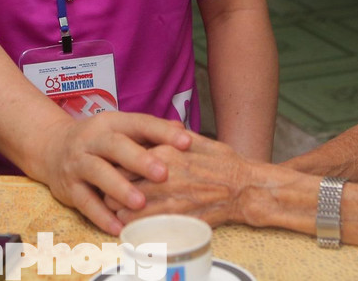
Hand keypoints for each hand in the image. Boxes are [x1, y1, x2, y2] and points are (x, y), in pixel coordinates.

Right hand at [39, 112, 191, 233]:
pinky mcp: (68, 187)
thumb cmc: (99, 142)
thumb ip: (150, 133)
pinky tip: (119, 228)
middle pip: (115, 146)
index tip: (186, 142)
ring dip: (119, 188)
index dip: (162, 132)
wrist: (51, 148)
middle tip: (163, 173)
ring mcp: (78, 163)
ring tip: (140, 203)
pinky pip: (84, 202)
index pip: (138, 123)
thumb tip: (186, 134)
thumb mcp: (120, 130)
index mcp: (111, 123)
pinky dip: (101, 216)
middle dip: (139, 160)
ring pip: (97, 173)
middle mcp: (92, 140)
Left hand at [114, 134, 266, 226]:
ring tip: (122, 207)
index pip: (122, 159)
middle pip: (119, 185)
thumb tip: (147, 132)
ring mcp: (170, 201)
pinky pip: (145, 226)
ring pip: (126, 208)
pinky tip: (137, 221)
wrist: (245, 188)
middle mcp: (164, 176)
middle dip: (112, 189)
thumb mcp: (194, 140)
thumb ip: (168, 136)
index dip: (115, 167)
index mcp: (165, 152)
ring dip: (120, 209)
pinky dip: (136, 225)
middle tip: (112, 190)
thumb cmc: (222, 163)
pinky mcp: (177, 220)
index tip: (114, 170)